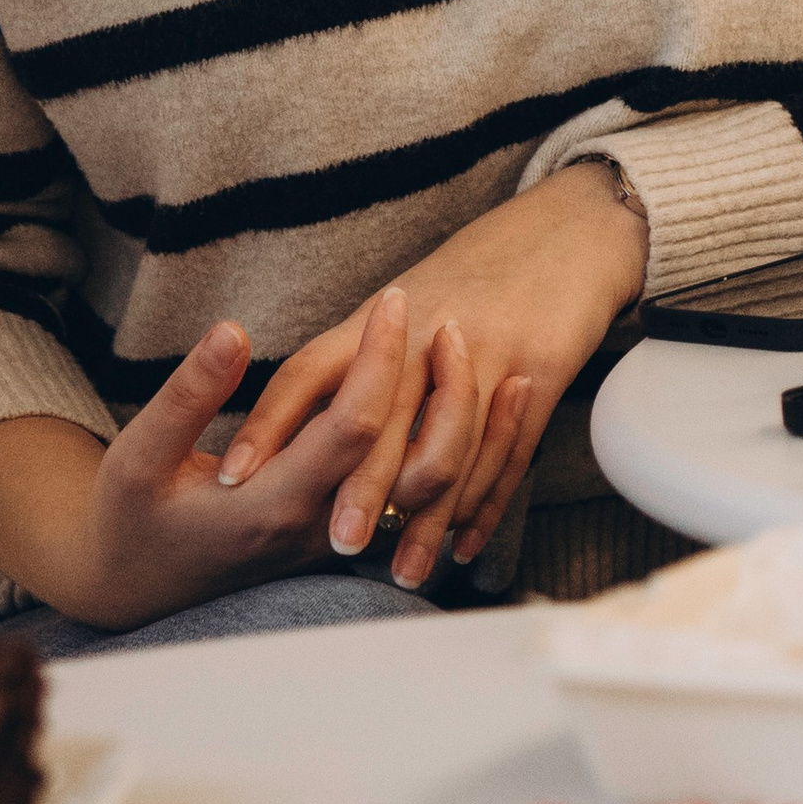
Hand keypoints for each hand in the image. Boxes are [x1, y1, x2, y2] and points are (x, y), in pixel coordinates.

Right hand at [0, 292, 479, 633]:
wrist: (138, 588)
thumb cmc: (131, 516)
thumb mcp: (138, 455)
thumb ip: (187, 395)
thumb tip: (234, 332)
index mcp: (271, 504)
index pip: (352, 426)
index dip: (379, 359)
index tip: (392, 301)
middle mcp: (320, 528)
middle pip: (410, 457)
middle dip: (437, 383)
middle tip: (444, 315)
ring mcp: (340, 540)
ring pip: (426, 486)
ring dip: (460, 421)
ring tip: (471, 351)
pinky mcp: (345, 538)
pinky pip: (414, 498)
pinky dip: (449, 452)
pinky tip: (468, 406)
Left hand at [216, 168, 648, 587]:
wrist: (566, 232)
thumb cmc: (477, 272)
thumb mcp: (405, 303)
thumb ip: (353, 358)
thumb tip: (298, 424)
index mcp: (382, 317)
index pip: (310, 371)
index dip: (270, 422)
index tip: (236, 474)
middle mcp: (429, 336)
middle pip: (385, 421)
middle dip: (360, 489)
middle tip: (334, 544)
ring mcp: (489, 355)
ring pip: (450, 450)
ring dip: (426, 519)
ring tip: (401, 571)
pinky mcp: (541, 375)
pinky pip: (510, 454)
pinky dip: (486, 507)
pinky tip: (464, 546)